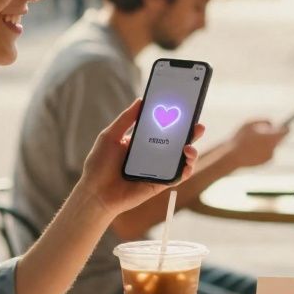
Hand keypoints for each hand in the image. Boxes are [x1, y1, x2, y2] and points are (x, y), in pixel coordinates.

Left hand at [77, 99, 204, 215]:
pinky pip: (178, 176)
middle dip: (190, 133)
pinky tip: (187, 163)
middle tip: (198, 125)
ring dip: (192, 152)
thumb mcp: (110, 136)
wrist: (95, 192)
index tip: (185, 109)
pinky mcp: (160, 183)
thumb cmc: (99, 164)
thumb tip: (141, 100)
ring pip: (181, 159)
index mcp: (142, 141)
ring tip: (189, 147)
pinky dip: (186, 170)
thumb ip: (126, 119)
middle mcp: (153, 154)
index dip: (175, 119)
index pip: (163, 127)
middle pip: (177, 142)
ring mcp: (158, 169)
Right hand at [226, 119, 289, 168]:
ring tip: (255, 140)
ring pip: (272, 147)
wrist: (233, 156)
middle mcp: (273, 147)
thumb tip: (271, 124)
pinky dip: (262, 151)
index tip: (283, 125)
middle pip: (279, 139)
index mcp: (272, 137)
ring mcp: (269, 156)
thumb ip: (263, 121)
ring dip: (267, 143)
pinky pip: (266, 154)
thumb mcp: (250, 123)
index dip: (284, 127)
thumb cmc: (240, 138)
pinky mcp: (265, 163)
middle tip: (269, 131)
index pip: (286, 131)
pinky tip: (252, 149)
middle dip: (275, 135)